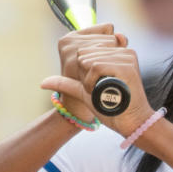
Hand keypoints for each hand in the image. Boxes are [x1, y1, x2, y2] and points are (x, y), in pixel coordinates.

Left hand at [41, 24, 154, 139]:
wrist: (130, 122)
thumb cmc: (111, 109)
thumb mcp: (84, 92)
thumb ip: (67, 84)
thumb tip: (43, 83)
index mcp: (115, 52)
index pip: (85, 49)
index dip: (83, 69)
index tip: (98, 85)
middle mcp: (122, 50)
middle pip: (85, 53)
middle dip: (86, 74)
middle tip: (101, 89)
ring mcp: (125, 56)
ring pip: (89, 59)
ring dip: (89, 79)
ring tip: (104, 91)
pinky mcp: (126, 65)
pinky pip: (95, 66)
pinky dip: (92, 81)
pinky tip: (101, 91)